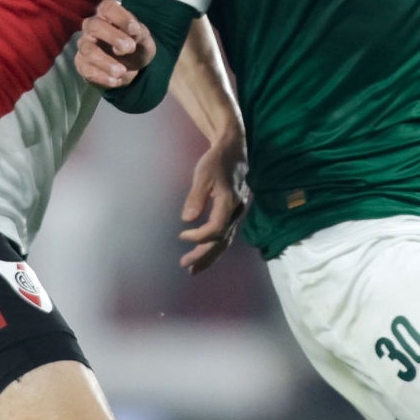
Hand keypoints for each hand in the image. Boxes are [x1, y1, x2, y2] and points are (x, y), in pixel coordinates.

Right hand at [76, 0, 154, 87]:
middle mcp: (92, 27)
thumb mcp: (143, 39)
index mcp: (107, 15)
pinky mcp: (82, 64)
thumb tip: (134, 30)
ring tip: (122, 71)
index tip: (135, 29)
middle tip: (130, 48)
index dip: (120, 17)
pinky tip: (117, 81)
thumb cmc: (135, 46)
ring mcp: (85, 45)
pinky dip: (102, 77)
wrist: (130, 68)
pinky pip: (86, 69)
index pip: (107, 7)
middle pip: (94, 26)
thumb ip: (139, 32)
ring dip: (106, 62)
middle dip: (112, 36)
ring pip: (88, 50)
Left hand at [178, 134, 247, 273]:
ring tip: (195, 269)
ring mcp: (237, 213)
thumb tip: (187, 219)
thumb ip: (196, 197)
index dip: (198, 237)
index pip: (216, 229)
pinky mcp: (234, 213)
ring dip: (210, 256)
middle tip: (186, 267)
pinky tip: (206, 253)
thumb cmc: (217, 160)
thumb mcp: (203, 174)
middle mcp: (236, 211)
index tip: (182, 236)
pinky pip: (226, 235)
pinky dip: (215, 246)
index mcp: (229, 202)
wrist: (235, 149)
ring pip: (225, 241)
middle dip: (204, 256)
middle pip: (221, 241)